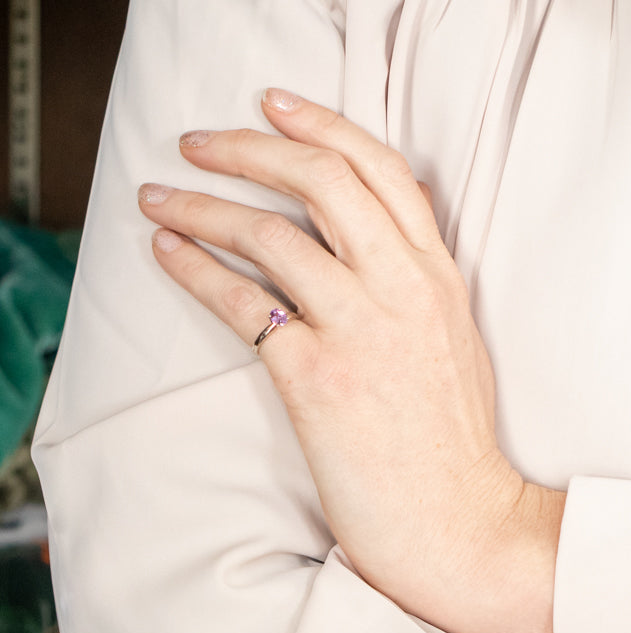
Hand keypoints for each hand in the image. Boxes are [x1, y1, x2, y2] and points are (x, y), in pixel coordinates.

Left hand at [137, 89, 561, 632]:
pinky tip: (169, 253)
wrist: (460, 520)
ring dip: (201, 205)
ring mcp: (361, 329)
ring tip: (161, 199)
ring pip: (270, 232)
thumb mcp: (455, 344)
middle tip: (200, 142)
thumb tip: (370, 246)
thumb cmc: (453, 444)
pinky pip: (242, 301)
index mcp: (440, 279)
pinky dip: (195, 268)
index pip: (383, 172)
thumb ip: (418, 286)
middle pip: (321, 180)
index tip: (275, 107)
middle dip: (248, 148)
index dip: (323, 127)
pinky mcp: (317, 377)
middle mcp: (403, 290)